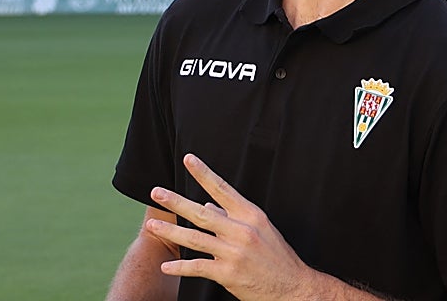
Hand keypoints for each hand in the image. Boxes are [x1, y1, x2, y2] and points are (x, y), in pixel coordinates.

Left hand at [145, 153, 316, 300]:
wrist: (293, 288)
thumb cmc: (277, 257)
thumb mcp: (261, 229)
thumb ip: (233, 216)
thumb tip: (207, 204)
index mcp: (251, 215)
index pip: (223, 189)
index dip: (204, 173)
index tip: (189, 159)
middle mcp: (242, 230)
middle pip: (202, 212)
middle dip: (177, 201)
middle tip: (156, 191)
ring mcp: (234, 252)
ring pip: (195, 238)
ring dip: (171, 231)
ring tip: (152, 225)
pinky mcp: (228, 274)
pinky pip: (198, 267)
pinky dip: (180, 267)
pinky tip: (166, 266)